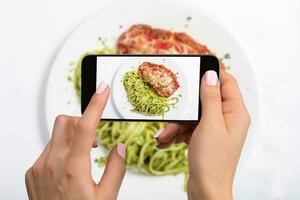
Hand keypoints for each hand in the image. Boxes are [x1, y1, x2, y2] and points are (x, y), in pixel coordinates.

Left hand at [25, 82, 125, 199]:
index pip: (86, 126)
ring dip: (72, 138)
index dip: (96, 104)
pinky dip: (61, 150)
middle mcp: (52, 164)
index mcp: (74, 169)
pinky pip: (47, 149)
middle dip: (81, 123)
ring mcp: (39, 167)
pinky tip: (67, 169)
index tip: (102, 89)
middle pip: (65, 121)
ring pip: (56, 135)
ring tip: (81, 159)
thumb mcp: (106, 198)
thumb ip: (116, 169)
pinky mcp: (32, 172)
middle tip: (92, 141)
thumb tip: (118, 148)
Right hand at [155, 70, 250, 199]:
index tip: (193, 68)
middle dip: (185, 108)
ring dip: (176, 125)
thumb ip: (210, 98)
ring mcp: (214, 129)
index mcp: (235, 113)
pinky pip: (188, 129)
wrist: (206, 191)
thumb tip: (211, 75)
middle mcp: (227, 119)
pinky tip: (164, 141)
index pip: (227, 83)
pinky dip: (176, 134)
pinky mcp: (204, 138)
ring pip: (193, 116)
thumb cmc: (212, 161)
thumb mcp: (210, 124)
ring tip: (162, 136)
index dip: (211, 74)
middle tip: (172, 105)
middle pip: (204, 100)